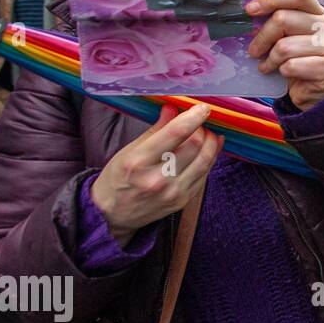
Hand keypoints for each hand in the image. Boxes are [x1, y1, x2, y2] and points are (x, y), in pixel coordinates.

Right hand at [91, 103, 222, 245]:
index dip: (194, 117)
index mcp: (139, 162)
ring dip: (210, 143)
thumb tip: (173, 108)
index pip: (176, 133)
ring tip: (206, 134)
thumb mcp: (128, 151)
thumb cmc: (118, 179)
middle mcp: (157, 179)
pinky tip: (208, 149)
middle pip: (195, 145)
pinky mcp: (183, 200)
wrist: (112, 215)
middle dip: (201, 129)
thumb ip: (155, 130)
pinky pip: (204, 174)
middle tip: (199, 122)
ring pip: (205, 160)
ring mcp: (173, 192)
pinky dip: (209, 158)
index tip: (203, 107)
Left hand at [245, 0, 323, 109]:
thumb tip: (249, 11)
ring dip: (270, 60)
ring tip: (267, 66)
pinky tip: (283, 73)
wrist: (314, 90)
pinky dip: (282, 72)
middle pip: (283, 19)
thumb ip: (278, 20)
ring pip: (284, 47)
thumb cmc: (296, 58)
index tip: (250, 10)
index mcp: (317, 12)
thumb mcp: (288, 35)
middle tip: (254, 51)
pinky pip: (292, 66)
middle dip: (262, 37)